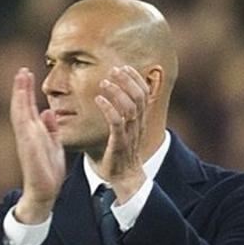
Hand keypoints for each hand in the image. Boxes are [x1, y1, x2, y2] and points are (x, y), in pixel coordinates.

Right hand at [11, 68, 64, 223]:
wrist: (45, 191)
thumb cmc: (48, 170)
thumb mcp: (54, 144)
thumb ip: (51, 128)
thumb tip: (48, 112)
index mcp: (35, 131)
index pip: (29, 106)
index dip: (27, 91)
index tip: (28, 74)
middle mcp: (28, 132)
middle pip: (22, 105)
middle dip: (22, 87)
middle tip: (22, 69)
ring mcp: (26, 138)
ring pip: (20, 111)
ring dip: (20, 94)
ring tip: (21, 77)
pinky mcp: (28, 145)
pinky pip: (24, 125)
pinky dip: (22, 111)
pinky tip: (23, 99)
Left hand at [94, 65, 149, 201]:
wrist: (126, 177)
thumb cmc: (121, 153)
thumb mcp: (125, 130)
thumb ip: (123, 114)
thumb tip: (115, 96)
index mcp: (141, 120)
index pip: (144, 94)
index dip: (136, 78)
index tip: (124, 67)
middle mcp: (138, 124)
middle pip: (139, 97)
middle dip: (128, 80)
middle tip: (114, 69)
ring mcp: (130, 134)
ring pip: (130, 107)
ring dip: (117, 92)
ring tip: (104, 82)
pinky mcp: (120, 143)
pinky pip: (117, 123)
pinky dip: (109, 108)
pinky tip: (98, 99)